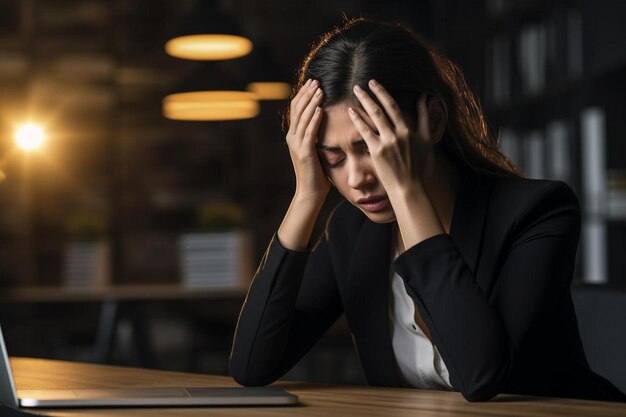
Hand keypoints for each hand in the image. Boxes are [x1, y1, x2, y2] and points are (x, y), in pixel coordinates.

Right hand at [286, 79, 329, 202]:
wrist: (310, 192)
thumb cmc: (316, 173)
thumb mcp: (315, 150)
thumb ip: (316, 136)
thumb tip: (325, 121)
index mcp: (294, 136)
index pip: (297, 110)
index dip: (304, 95)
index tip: (313, 83)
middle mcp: (292, 138)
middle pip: (298, 110)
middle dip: (307, 94)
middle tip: (316, 81)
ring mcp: (297, 145)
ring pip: (303, 118)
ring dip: (311, 102)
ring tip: (320, 89)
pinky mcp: (305, 152)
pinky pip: (309, 132)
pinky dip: (314, 119)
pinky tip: (320, 109)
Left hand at [348, 80, 432, 195]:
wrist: (410, 188)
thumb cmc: (420, 168)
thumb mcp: (427, 142)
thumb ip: (425, 119)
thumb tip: (426, 99)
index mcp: (409, 130)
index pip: (394, 106)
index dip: (383, 93)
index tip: (374, 83)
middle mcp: (398, 134)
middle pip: (383, 108)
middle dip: (372, 93)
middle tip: (362, 83)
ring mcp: (387, 142)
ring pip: (374, 116)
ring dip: (364, 101)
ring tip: (355, 91)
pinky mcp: (377, 152)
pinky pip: (365, 132)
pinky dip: (358, 120)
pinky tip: (351, 111)